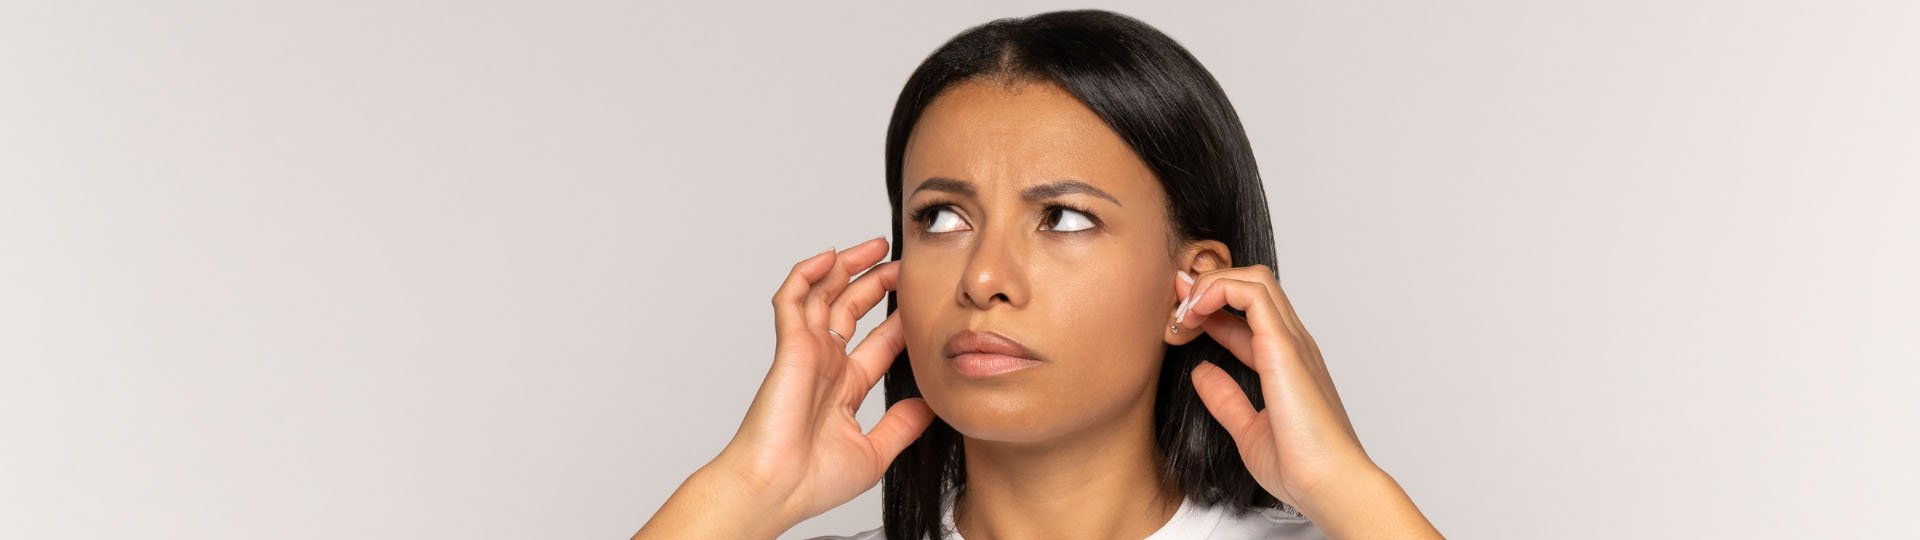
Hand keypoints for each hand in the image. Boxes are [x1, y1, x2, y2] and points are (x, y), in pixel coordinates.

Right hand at [706, 236, 933, 528]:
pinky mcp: (789, 346)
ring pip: (823, 294)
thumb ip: (903, 424)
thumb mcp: (876, 450)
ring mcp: (806, 352)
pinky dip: (806, 274)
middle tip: (903, 262)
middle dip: (877, 281)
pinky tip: (828, 257)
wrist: (777, 489)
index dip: (900, 317)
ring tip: (875, 246)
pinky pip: (792, 299)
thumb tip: (932, 404)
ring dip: (846, 266)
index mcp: (844, 386)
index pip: (879, 340)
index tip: (925, 301)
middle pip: (852, 308)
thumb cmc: (813, 481)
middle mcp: (825, 364)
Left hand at [1172, 265, 1436, 535]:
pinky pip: (1251, 294)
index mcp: (1285, 362)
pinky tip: (1195, 313)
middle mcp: (1291, 344)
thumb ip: (1225, 398)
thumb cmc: (1300, 466)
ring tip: (1183, 312)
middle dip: (1207, 285)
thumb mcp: (1247, 429)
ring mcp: (1291, 342)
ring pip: (1254, 279)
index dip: (1209, 308)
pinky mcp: (1284, 347)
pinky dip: (1218, 290)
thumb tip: (1201, 371)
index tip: (1178, 321)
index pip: (1247, 313)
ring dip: (1210, 284)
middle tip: (1176, 309)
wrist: (1329, 486)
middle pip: (1252, 283)